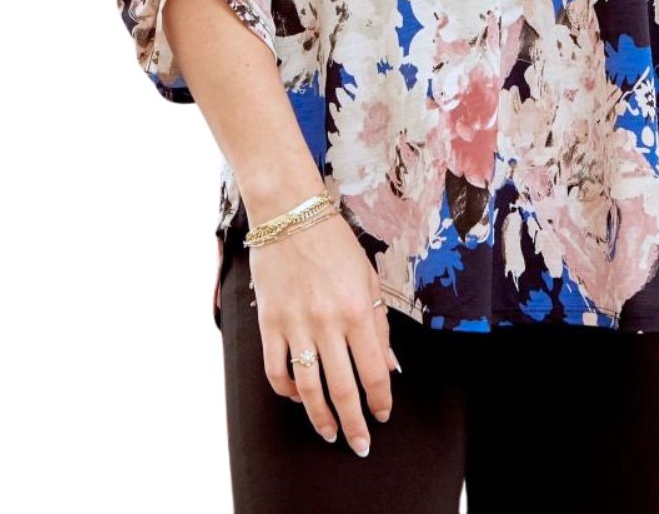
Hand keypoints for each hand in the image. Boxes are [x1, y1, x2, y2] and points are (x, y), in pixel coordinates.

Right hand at [248, 211, 400, 457]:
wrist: (289, 214)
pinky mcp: (269, 323)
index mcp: (357, 310)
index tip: (383, 414)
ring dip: (320, 417)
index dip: (381, 400)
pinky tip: (299, 396)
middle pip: (343, 389)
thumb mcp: (367, 277)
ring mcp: (295, 325)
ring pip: (308, 388)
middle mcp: (327, 323)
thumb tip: (388, 366)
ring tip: (329, 433)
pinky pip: (276, 370)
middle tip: (359, 443)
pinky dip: (287, 391)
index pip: (374, 371)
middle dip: (354, 423)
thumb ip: (379, 324)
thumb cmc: (333, 242)